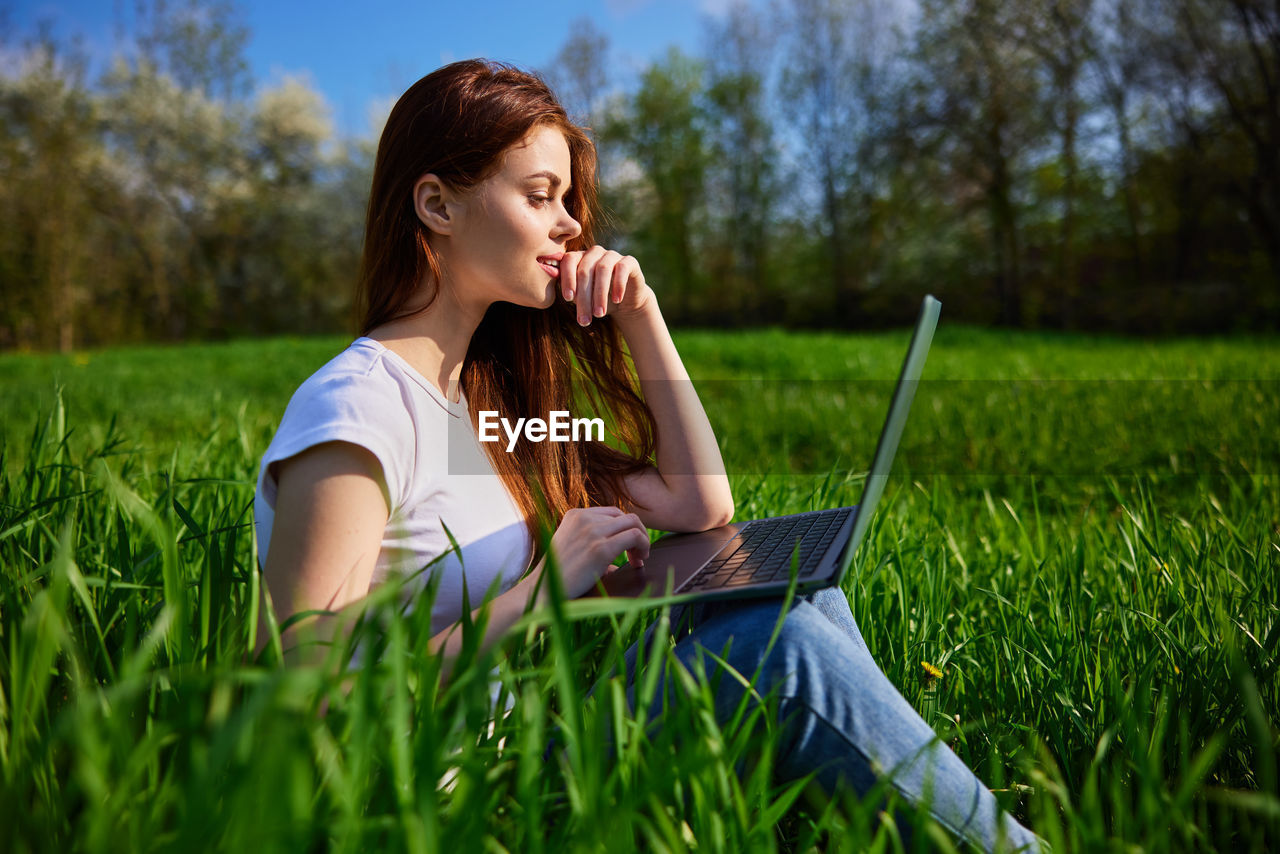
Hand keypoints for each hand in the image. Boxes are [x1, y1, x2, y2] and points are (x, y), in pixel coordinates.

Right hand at [533, 506, 649, 599]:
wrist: (543, 589)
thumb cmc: (558, 575)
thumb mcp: (571, 547)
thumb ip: (591, 542)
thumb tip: (617, 558)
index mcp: (575, 514)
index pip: (612, 513)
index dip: (625, 529)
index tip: (627, 548)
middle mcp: (584, 518)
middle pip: (625, 517)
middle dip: (637, 534)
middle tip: (637, 556)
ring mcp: (593, 531)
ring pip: (633, 524)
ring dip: (642, 541)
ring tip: (638, 560)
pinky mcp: (601, 548)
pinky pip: (635, 537)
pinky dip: (643, 547)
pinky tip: (638, 563)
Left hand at [559, 245, 653, 325]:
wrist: (624, 303)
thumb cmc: (597, 299)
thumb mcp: (582, 297)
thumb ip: (571, 291)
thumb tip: (561, 288)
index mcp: (579, 257)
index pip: (569, 260)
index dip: (568, 278)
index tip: (568, 299)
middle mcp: (594, 252)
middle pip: (585, 270)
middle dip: (584, 297)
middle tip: (584, 319)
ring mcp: (612, 255)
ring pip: (602, 269)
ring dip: (600, 294)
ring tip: (599, 314)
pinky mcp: (629, 261)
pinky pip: (622, 268)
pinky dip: (618, 285)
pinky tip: (617, 300)